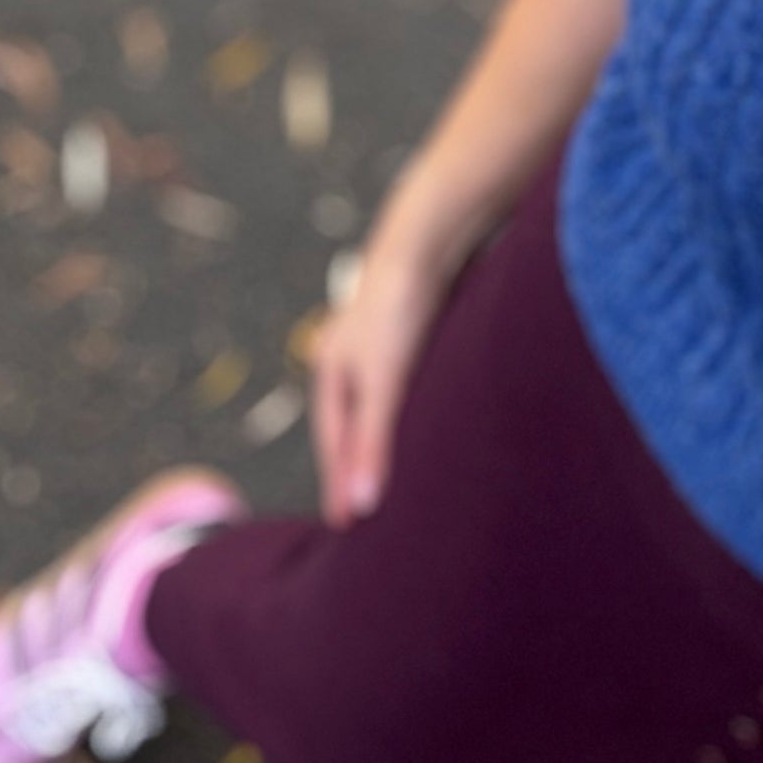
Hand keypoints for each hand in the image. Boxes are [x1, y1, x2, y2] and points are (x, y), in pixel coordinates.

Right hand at [307, 232, 451, 527]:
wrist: (433, 235)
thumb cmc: (402, 308)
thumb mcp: (384, 382)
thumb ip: (374, 441)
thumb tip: (359, 507)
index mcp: (330, 367)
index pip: (333, 442)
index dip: (340, 483)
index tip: (344, 528)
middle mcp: (350, 354)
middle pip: (352, 423)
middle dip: (357, 464)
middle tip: (366, 512)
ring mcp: (382, 340)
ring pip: (381, 402)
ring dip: (384, 437)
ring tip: (397, 474)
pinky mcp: (416, 327)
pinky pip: (408, 383)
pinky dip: (409, 410)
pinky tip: (429, 420)